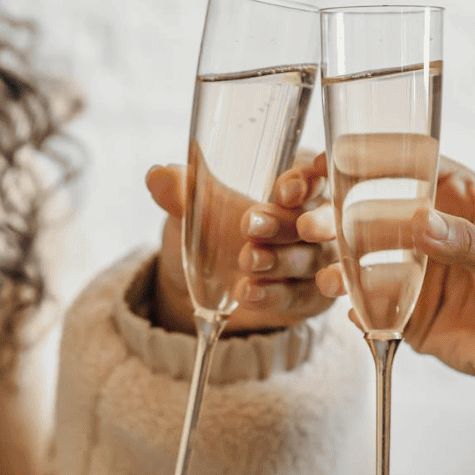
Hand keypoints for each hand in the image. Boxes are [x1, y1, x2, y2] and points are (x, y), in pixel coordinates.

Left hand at [148, 155, 338, 334]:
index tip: (282, 191)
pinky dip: (274, 296)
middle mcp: (314, 221)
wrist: (203, 284)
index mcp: (294, 185)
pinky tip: (247, 293)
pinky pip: (299, 297)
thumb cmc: (212, 229)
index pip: (312, 176)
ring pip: (310, 260)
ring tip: (246, 262)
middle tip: (251, 226)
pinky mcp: (312, 298)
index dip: (304, 182)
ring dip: (279, 261)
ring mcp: (317, 261)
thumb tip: (156, 176)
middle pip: (315, 219)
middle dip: (286, 223)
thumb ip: (182, 191)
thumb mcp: (194, 208)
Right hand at [299, 155, 474, 403]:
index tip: (337, 160)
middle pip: (377, 214)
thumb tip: (420, 220)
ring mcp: (421, 276)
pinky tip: (353, 309)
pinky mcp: (413, 318)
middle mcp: (436, 234)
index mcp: (463, 202)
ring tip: (331, 276)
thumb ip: (464, 242)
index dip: (375, 161)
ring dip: (342, 265)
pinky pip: (375, 309)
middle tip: (317, 225)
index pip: (413, 168)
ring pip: (367, 261)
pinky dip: (359, 308)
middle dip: (343, 217)